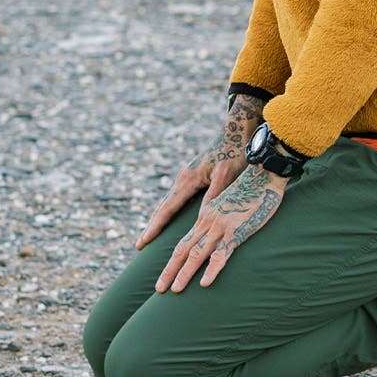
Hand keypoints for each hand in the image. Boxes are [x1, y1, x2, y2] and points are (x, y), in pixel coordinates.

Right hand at [134, 93, 261, 248]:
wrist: (237, 130)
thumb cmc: (234, 153)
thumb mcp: (226, 175)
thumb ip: (214, 195)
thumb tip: (202, 218)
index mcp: (188, 179)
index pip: (167, 209)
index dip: (155, 228)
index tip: (143, 243)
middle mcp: (183, 178)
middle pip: (163, 207)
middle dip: (152, 227)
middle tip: (139, 246)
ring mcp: (187, 177)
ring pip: (168, 202)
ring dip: (159, 219)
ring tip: (150, 236)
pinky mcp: (194, 176)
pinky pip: (177, 198)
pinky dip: (169, 210)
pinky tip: (170, 218)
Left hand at [156, 163, 285, 292]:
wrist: (263, 174)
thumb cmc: (251, 190)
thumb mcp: (230, 204)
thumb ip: (221, 219)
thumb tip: (216, 234)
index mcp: (205, 216)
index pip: (183, 241)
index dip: (171, 259)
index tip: (163, 274)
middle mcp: (208, 222)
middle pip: (183, 250)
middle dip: (169, 270)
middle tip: (159, 289)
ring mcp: (220, 227)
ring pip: (197, 254)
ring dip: (184, 273)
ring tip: (174, 291)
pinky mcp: (236, 231)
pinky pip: (222, 253)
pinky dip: (212, 269)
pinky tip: (204, 283)